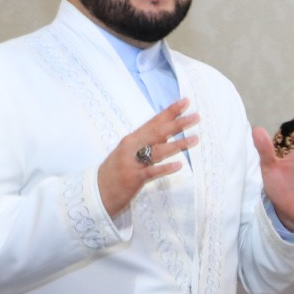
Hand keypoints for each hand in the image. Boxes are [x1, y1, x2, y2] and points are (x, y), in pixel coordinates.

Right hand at [97, 101, 199, 218]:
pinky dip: (165, 168)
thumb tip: (164, 134)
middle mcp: (132, 147)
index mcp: (132, 140)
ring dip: (178, 144)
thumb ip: (144, 143)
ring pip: (158, 151)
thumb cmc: (114, 172)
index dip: (170, 112)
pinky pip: (152, 172)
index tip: (185, 101)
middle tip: (196, 116)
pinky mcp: (134, 178)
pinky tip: (179, 165)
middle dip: (178, 123)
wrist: (96, 192)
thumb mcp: (127, 153)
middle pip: (158, 132)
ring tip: (195, 139)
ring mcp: (132, 162)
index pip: (154, 122)